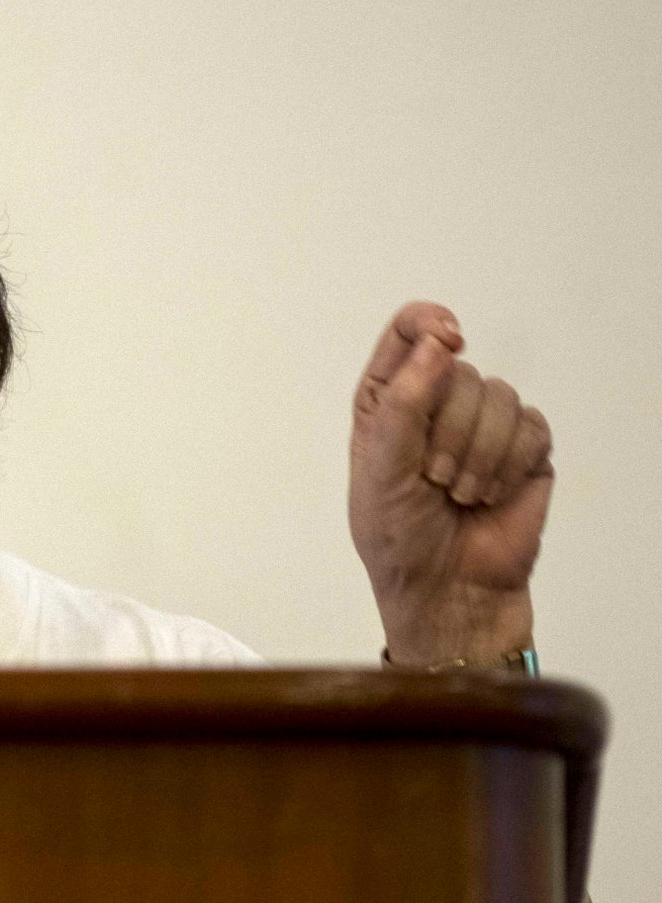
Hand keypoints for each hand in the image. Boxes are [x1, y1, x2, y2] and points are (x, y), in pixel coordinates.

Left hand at [348, 302, 553, 665]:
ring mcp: (484, 427)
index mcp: (389, 402)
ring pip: (499, 395)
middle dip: (448, 430)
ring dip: (478, 453)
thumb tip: (436, 345)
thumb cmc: (400, 537)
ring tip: (459, 495)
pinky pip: (532, 427)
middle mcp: (436, 406)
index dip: (427, 323)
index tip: (448, 336)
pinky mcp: (526, 452)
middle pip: (458, 370)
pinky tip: (490, 497)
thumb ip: (405, 403)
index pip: (408, 335)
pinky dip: (510, 466)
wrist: (448, 591)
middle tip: (432, 479)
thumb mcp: (382, 469)